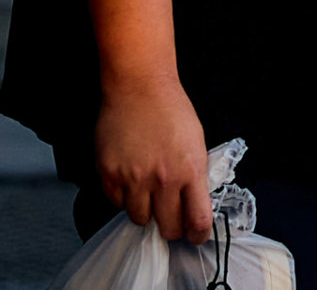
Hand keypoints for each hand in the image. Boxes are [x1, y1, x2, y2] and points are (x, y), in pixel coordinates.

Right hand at [95, 75, 211, 242]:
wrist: (140, 88)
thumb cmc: (172, 111)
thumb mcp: (196, 142)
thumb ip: (194, 174)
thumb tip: (194, 201)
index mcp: (190, 171)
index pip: (197, 219)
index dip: (197, 234)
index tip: (196, 236)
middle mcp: (162, 179)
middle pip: (167, 227)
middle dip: (171, 228)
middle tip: (171, 220)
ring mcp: (133, 179)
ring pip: (139, 219)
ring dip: (146, 212)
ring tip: (149, 195)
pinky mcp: (109, 174)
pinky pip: (116, 203)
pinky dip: (124, 198)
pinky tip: (131, 181)